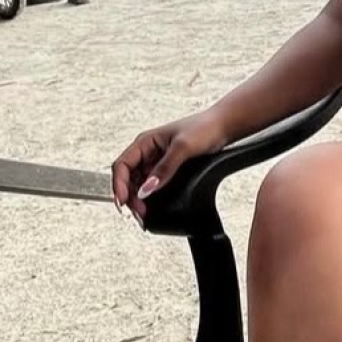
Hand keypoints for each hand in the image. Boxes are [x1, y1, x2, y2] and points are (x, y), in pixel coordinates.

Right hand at [112, 109, 228, 219]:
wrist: (222, 127)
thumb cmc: (203, 128)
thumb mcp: (183, 147)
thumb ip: (165, 168)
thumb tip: (147, 189)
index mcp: (145, 142)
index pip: (122, 165)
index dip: (119, 185)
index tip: (124, 202)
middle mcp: (147, 152)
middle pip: (127, 178)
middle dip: (129, 196)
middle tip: (138, 213)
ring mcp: (156, 161)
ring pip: (138, 184)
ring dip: (137, 199)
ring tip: (143, 214)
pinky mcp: (166, 169)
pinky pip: (151, 185)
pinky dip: (149, 197)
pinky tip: (151, 207)